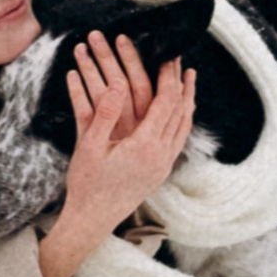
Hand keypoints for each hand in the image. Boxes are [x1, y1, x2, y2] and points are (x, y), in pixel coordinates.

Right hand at [35, 34, 196, 276]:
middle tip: (179, 59)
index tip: (167, 54)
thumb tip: (116, 84)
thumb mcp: (89, 146)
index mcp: (144, 147)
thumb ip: (104, 114)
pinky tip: (180, 111)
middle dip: (180, 82)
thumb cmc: (86, 184)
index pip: (165, 102)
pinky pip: (179, 140)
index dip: (168, 76)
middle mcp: (160, 156)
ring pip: (184, 126)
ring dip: (187, 100)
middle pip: (180, 111)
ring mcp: (163, 166)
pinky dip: (182, 120)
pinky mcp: (160, 173)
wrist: (91, 221)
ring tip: (189, 79)